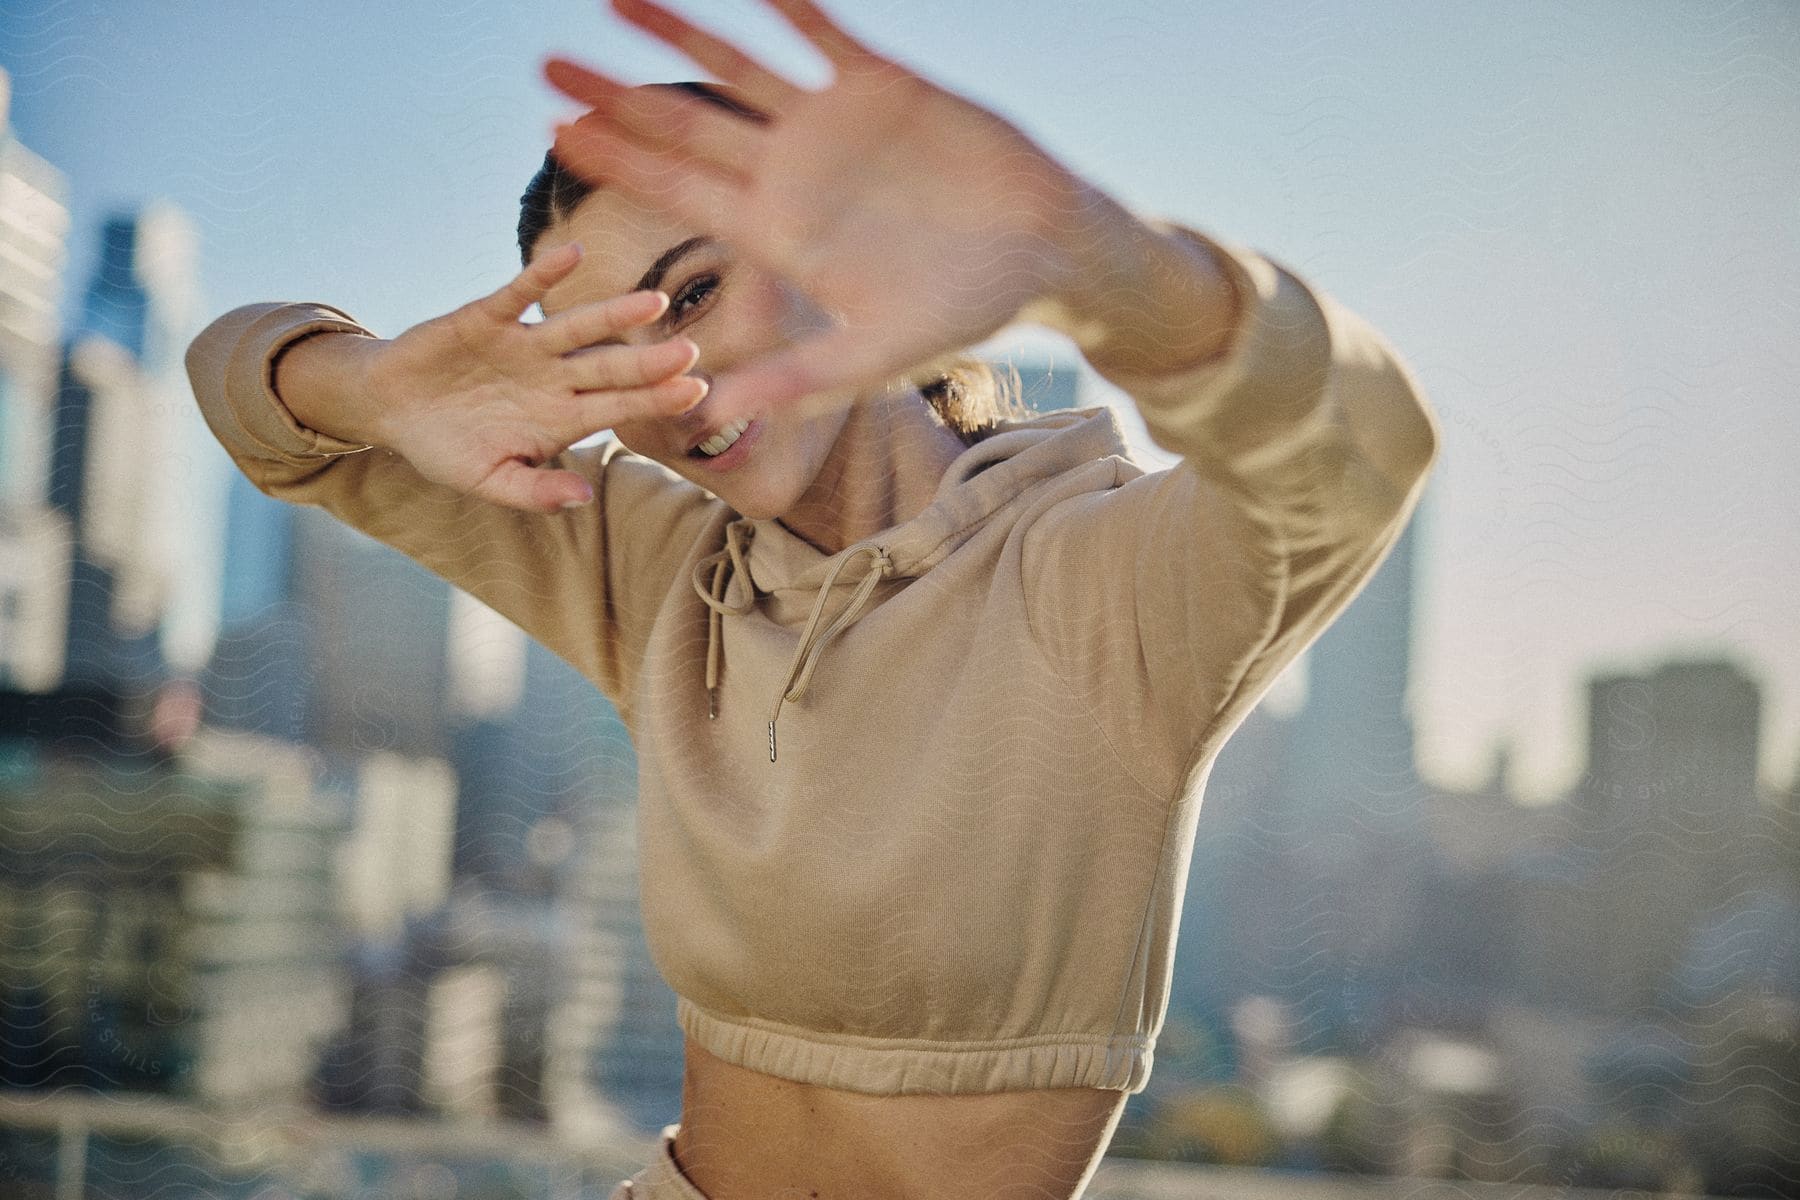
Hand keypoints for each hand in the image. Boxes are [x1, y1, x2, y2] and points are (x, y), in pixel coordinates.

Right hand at [364, 243, 709, 512]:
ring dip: (613, 314)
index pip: (618, 407)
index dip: (655, 399)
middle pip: (610, 366)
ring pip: (576, 327)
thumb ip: (534, 492)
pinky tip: (573, 255)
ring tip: (654, 302)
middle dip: (649, 362)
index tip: (696, 392)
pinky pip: (519, 292)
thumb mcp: (487, 480)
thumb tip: (583, 500)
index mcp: (561, 418)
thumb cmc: (447, 447)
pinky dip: (543, 274)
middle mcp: (553, 377)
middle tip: (692, 352)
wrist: (392, 409)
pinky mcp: (488, 317)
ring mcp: (524, 345)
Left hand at [544, 0, 1090, 425]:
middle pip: (684, 126)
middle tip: (545, 66)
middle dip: (615, 97)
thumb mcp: (875, 354)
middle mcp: (792, 173)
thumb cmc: (962, 306)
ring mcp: (831, 126)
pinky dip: (785, 2)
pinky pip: (820, 32)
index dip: (616, 164)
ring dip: (677, 32)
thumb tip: (711, 415)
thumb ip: (796, 380)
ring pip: (737, 68)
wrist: (1041, 251)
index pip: (679, 191)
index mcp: (780, 233)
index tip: (553, 138)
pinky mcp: (881, 85)